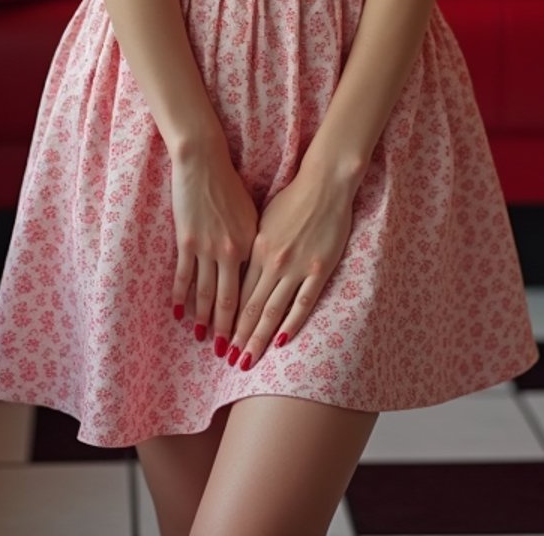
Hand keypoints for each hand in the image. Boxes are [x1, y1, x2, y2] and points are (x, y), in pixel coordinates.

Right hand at [170, 138, 259, 352]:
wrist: (204, 162)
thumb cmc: (231, 184)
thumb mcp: (252, 213)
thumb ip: (254, 243)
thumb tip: (254, 271)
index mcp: (253, 245)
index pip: (253, 290)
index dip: (253, 318)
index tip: (253, 338)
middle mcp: (232, 251)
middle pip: (231, 300)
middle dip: (230, 330)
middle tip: (230, 355)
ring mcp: (208, 248)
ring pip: (207, 293)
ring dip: (205, 320)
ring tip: (204, 340)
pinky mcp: (186, 242)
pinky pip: (183, 277)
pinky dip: (181, 298)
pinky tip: (179, 314)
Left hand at [224, 166, 354, 370]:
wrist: (324, 182)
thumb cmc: (292, 197)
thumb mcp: (263, 219)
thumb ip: (253, 246)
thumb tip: (239, 267)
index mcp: (256, 247)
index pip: (238, 291)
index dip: (228, 317)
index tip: (219, 337)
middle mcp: (272, 261)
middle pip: (251, 306)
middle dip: (239, 336)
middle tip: (228, 361)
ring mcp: (297, 266)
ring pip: (273, 310)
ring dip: (258, 338)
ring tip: (248, 360)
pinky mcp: (319, 268)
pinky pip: (304, 302)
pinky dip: (291, 323)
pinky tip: (281, 341)